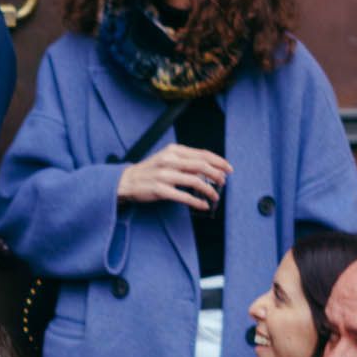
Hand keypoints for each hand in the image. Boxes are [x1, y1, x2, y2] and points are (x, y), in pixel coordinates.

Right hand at [116, 143, 231, 210]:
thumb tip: (207, 169)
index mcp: (174, 150)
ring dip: (209, 190)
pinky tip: (203, 205)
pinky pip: (183, 196)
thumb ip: (185, 162)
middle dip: (217, 174)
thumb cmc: (150, 171)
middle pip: (201, 166)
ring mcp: (164, 175)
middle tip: (224, 182)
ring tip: (215, 196)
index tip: (229, 169)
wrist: (127, 181)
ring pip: (195, 181)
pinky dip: (196, 202)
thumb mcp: (167, 159)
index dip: (219, 161)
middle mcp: (170, 160)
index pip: (202, 154)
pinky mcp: (160, 190)